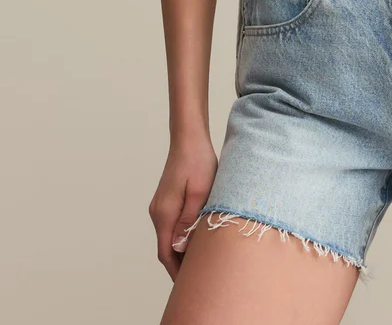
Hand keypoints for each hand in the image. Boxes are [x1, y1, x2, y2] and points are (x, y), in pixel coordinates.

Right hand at [148, 133, 217, 279]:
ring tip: (200, 263)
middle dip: (179, 266)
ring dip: (181, 251)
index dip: (177, 272)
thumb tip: (179, 247)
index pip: (166, 253)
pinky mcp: (166, 201)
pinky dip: (180, 238)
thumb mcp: (200, 192)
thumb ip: (189, 220)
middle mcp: (158, 212)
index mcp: (164, 213)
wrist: (189, 139)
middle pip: (166, 248)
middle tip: (198, 280)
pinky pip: (171, 226)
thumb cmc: (198, 161)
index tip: (190, 286)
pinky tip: (196, 240)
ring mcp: (160, 206)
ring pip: (168, 237)